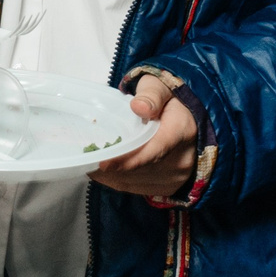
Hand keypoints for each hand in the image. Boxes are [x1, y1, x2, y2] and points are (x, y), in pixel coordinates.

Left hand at [93, 69, 199, 198]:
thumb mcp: (161, 88)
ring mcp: (179, 175)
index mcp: (182, 131)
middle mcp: (183, 158)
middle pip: (143, 169)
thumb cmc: (169, 100)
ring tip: (90, 167)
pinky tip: (104, 174)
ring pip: (140, 182)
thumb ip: (151, 95)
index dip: (129, 160)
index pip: (155, 151)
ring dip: (114, 177)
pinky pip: (142, 189)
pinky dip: (121, 182)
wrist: (189, 118)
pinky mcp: (171, 186)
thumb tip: (139, 107)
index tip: (103, 163)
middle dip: (114, 168)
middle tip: (86, 161)